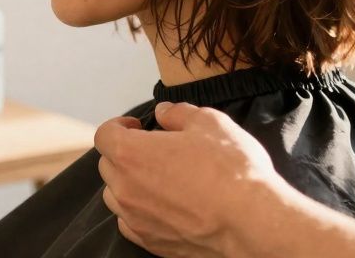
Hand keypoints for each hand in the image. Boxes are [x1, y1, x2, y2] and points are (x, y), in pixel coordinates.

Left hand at [95, 102, 285, 257]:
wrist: (250, 221)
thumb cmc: (230, 169)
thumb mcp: (209, 122)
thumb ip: (178, 114)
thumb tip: (164, 113)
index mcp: (131, 153)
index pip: (104, 135)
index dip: (119, 125)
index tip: (137, 126)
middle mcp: (125, 188)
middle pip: (108, 165)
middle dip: (125, 153)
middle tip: (153, 149)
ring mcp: (136, 219)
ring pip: (115, 196)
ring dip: (129, 183)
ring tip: (159, 178)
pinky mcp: (151, 242)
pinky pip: (129, 223)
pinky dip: (139, 211)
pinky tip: (163, 205)